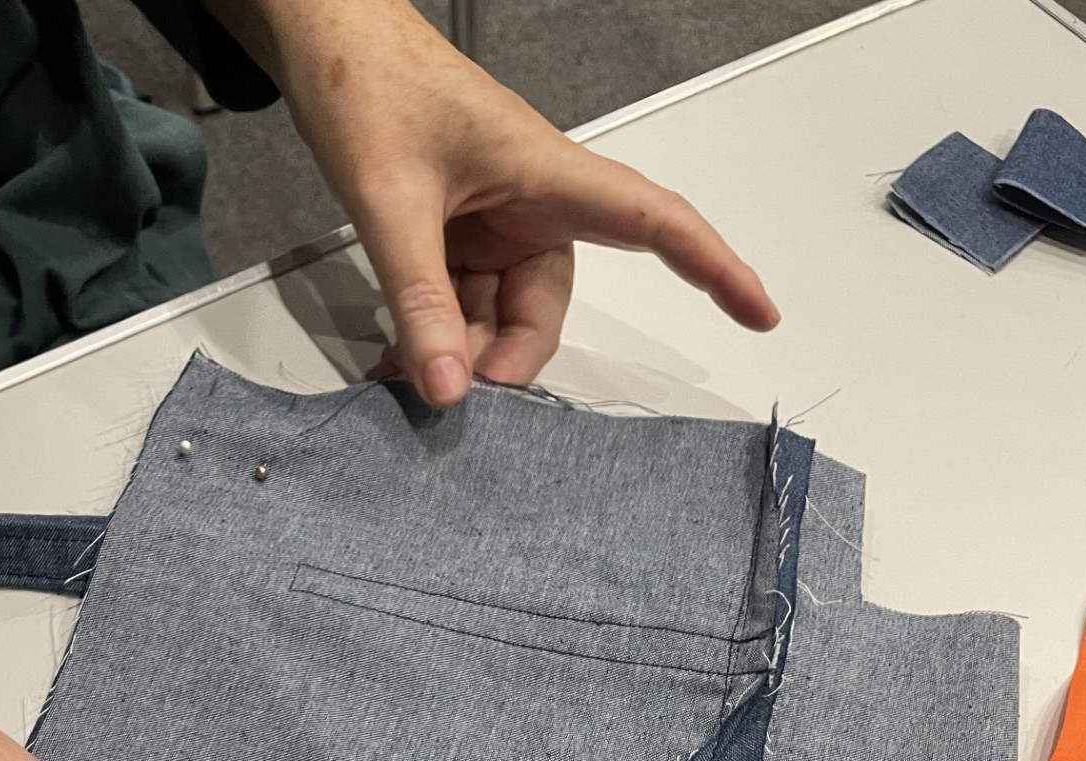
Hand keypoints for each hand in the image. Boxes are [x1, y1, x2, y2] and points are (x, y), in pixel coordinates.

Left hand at [213, 0, 777, 405]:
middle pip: (546, 311)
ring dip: (458, 355)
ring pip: (499, 318)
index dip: (714, 270)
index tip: (761, 313)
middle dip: (504, 361)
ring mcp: (495, 225)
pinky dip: (434, 337)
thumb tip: (448, 390)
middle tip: (450, 396)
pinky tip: (398, 360)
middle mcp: (533, 204)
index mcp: (548, 175)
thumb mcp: (389, 203)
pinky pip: (462, 306)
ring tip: (403, 378)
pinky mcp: (460, 237)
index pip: (654, 223)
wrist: (324, 39)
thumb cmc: (369, 86)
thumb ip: (418, 302)